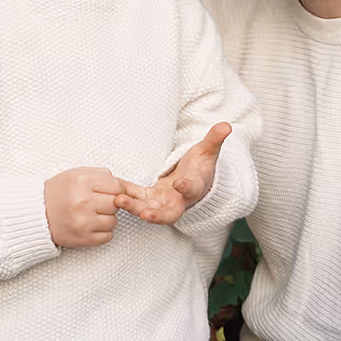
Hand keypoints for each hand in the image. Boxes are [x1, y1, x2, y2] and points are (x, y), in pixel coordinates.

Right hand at [44, 167, 123, 246]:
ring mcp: (83, 222)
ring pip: (114, 221)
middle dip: (111, 204)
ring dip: (107, 218)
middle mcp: (83, 202)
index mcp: (82, 182)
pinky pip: (107, 236)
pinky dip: (102, 231)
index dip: (119, 190)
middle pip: (116, 204)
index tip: (113, 192)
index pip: (117, 187)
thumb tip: (130, 187)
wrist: (37, 212)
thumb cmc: (60, 191)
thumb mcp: (78, 174)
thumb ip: (104, 176)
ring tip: (92, 214)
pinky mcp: (83, 238)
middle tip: (97, 203)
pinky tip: (90, 224)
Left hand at [116, 122, 231, 223]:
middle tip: (143, 214)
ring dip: (134, 208)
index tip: (180, 183)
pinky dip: (127, 196)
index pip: (192, 189)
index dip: (187, 187)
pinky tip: (114, 191)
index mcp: (195, 186)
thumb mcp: (208, 150)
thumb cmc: (200, 166)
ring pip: (149, 210)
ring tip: (119, 201)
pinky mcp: (150, 198)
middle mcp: (179, 200)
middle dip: (155, 215)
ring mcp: (164, 202)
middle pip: (168, 213)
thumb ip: (215, 139)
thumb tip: (227, 125)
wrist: (194, 181)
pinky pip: (137, 199)